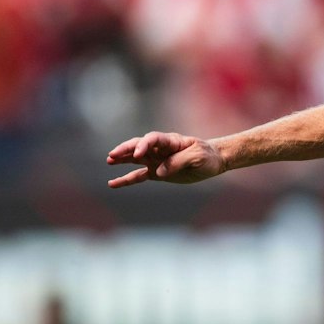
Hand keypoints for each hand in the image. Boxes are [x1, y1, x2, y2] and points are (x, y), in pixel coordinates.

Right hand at [105, 131, 224, 187]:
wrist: (214, 161)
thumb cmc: (207, 156)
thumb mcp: (197, 156)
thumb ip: (178, 162)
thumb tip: (159, 172)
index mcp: (170, 141)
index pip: (152, 139)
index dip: (144, 145)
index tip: (138, 153)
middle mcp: (160, 149)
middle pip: (138, 146)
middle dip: (125, 150)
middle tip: (112, 155)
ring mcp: (156, 160)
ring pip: (134, 159)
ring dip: (121, 160)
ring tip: (109, 161)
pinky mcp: (157, 173)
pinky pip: (138, 176)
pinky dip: (125, 180)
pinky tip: (112, 183)